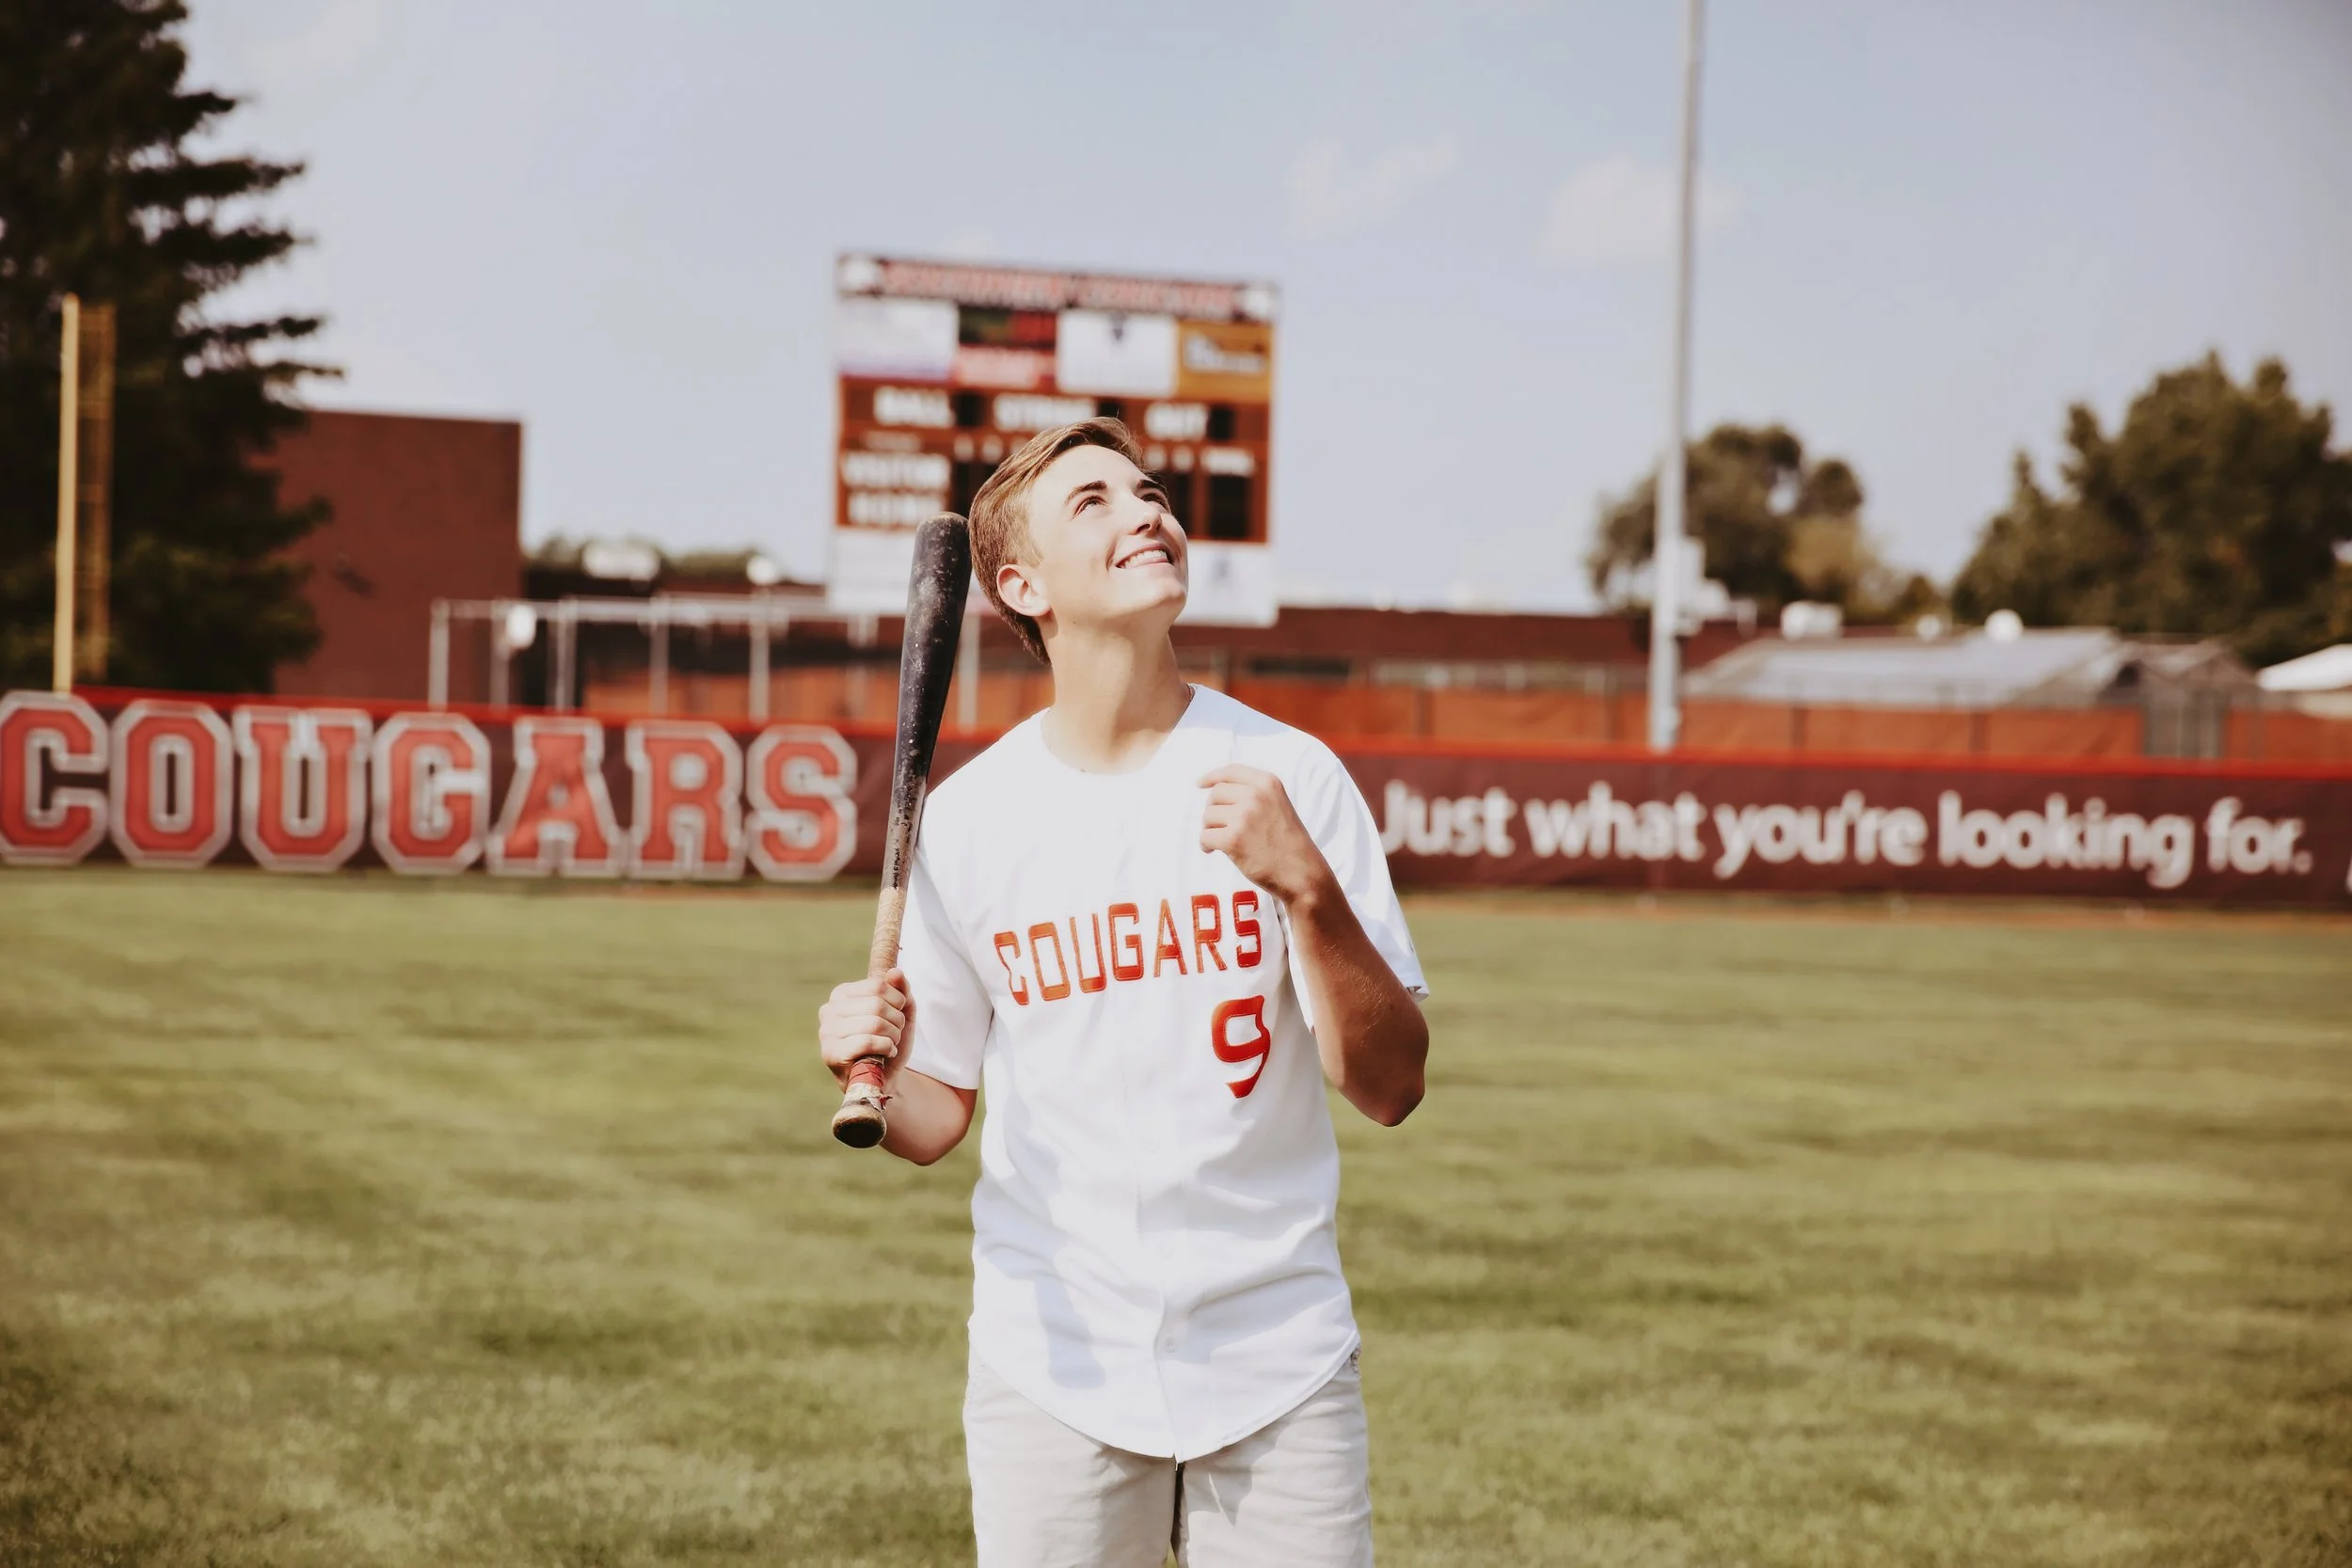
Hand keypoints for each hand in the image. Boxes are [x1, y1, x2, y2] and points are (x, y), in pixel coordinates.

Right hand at [817, 969, 911, 1089]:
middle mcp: (829, 1009)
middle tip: (895, 1033)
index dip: (898, 1001)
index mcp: (842, 994)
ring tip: (890, 1044)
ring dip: (893, 1036)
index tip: (898, 1014)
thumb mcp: (901, 1012)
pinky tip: (885, 1054)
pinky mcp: (830, 1053)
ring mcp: (826, 1032)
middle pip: (877, 1005)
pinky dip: (886, 1048)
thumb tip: (895, 972)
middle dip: (896, 1022)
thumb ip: (901, 990)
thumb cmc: (889, 1041)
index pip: (878, 985)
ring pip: (874, 1024)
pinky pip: (867, 1042)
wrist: (884, 1077)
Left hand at [1199, 765, 1333, 906]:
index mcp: (1268, 783)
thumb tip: (1215, 791)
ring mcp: (1244, 816)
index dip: (1212, 777)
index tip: (1199, 784)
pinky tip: (1213, 851)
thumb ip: (1254, 794)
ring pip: (1207, 816)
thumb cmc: (1288, 842)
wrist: (1302, 872)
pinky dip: (1206, 845)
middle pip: (1216, 794)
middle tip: (1219, 827)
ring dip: (1209, 829)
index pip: (1231, 772)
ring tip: (1221, 841)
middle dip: (1213, 811)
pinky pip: (1205, 837)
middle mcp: (1255, 795)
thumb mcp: (1278, 805)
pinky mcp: (1233, 839)